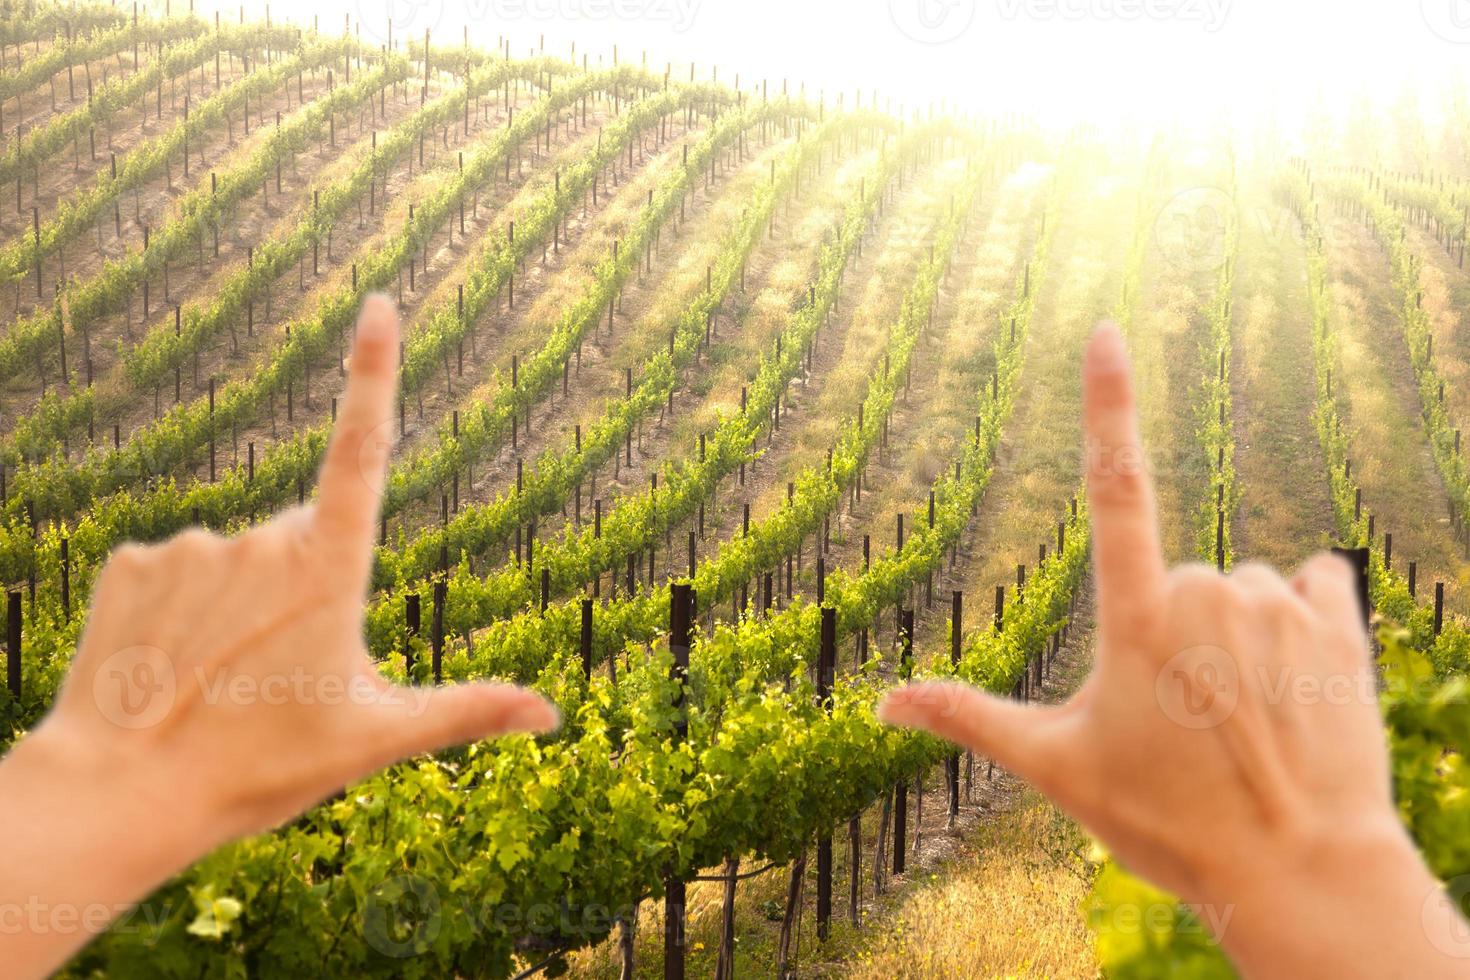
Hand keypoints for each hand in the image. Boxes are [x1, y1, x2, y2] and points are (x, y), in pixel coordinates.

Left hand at [0, 295, 557, 979]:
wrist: (122, 795)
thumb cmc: (261, 767)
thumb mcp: (377, 739)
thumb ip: (468, 710)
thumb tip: (551, 715)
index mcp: (328, 569)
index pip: (362, 451)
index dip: (374, 373)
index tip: (379, 306)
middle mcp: (260, 540)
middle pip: (301, 543)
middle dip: (303, 592)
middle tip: (282, 677)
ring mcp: (191, 546)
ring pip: (237, 561)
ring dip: (239, 607)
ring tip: (221, 683)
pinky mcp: (131, 563)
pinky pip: (173, 571)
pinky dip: (179, 611)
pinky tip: (170, 666)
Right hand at [880, 321, 1465, 977]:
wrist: (1302, 874)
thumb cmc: (1169, 823)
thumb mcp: (1057, 768)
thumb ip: (969, 717)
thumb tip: (880, 703)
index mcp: (1136, 617)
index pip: (1113, 484)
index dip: (1107, 401)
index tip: (1108, 329)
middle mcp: (1208, 592)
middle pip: (1174, 575)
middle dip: (1170, 629)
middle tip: (1180, 719)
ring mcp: (1277, 606)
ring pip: (1238, 587)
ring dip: (1233, 634)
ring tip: (1237, 720)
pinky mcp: (1338, 625)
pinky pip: (1306, 584)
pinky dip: (1295, 623)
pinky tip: (1290, 689)